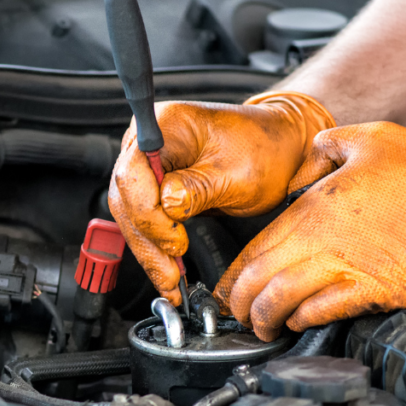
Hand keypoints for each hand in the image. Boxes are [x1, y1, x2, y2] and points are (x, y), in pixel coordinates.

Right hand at [107, 92, 334, 303]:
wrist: (279, 149)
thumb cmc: (264, 150)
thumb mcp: (238, 174)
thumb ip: (198, 189)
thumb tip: (167, 206)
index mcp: (166, 124)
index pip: (134, 173)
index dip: (149, 213)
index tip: (175, 241)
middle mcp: (149, 141)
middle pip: (127, 197)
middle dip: (147, 240)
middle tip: (169, 274)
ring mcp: (149, 163)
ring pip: (131, 214)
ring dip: (149, 250)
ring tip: (169, 281)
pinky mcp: (155, 186)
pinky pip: (145, 219)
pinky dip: (155, 246)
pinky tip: (166, 268)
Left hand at [214, 123, 405, 340]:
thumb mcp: (372, 138)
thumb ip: (328, 147)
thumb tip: (309, 156)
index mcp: (317, 204)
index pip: (256, 246)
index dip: (234, 273)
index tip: (227, 287)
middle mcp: (325, 239)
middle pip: (260, 279)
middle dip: (239, 303)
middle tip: (236, 314)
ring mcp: (351, 267)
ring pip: (284, 301)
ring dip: (265, 319)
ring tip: (261, 327)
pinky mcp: (379, 292)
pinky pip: (325, 312)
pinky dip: (303, 320)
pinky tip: (299, 322)